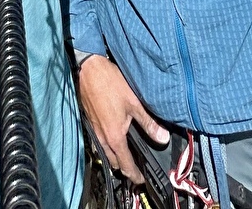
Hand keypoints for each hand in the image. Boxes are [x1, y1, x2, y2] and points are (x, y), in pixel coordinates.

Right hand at [77, 55, 167, 184]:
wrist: (88, 69)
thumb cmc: (110, 83)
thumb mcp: (134, 102)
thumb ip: (148, 122)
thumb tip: (162, 137)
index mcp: (114, 136)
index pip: (125, 165)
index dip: (135, 176)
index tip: (141, 181)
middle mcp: (102, 138)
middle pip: (114, 162)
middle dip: (125, 168)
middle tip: (136, 168)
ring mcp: (95, 130)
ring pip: (105, 152)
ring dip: (115, 157)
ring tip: (126, 154)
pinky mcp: (90, 122)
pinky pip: (99, 141)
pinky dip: (108, 145)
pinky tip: (114, 136)